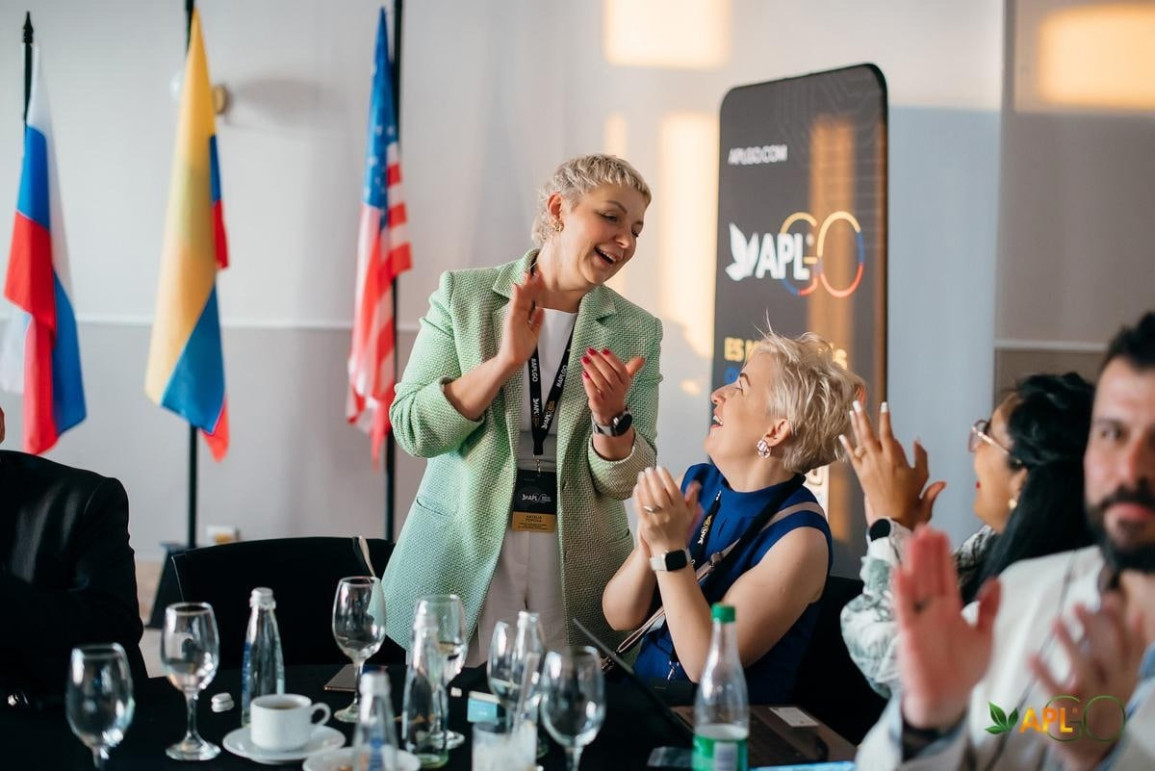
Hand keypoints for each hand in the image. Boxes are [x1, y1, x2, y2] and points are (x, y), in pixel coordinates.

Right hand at [497, 270, 544, 369]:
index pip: (530, 300)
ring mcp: (513, 317)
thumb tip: (542, 310)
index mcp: (524, 317)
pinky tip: (517, 287)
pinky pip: (514, 306)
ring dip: (524, 286)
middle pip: (525, 296)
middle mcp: (518, 314)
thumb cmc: (520, 348)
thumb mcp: (533, 333)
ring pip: (520, 298)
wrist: (512, 360)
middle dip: (531, 284)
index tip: (541, 279)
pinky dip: (515, 297)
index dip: (536, 289)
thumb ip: (537, 321)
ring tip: (528, 275)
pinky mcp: (510, 321)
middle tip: (536, 272)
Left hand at [582, 348, 643, 425]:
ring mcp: (608, 398)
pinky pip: (594, 393)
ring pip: (600, 382)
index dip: (612, 359)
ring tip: (585, 360)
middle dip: (599, 361)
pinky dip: (588, 383)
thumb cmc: (615, 391)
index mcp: (625, 382)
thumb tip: (642, 358)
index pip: (620, 369)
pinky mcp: (598, 404)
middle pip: (609, 374)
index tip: (603, 350)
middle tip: (590, 352)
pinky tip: (584, 374)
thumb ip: (632, 368)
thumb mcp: (625, 379)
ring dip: (592, 369)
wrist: (611, 412)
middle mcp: (618, 390)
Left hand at [634, 467, 698, 554]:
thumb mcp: (690, 514)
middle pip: (659, 491)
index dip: (666, 477)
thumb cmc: (679, 531)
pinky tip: (637, 487)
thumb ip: (692, 497)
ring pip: (648, 497)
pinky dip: (637, 496)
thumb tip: (695, 483)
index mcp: (680, 509)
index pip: (673, 489)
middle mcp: (669, 513)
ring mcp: (656, 519)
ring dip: (644, 484)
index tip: (661, 468)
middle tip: (648, 469)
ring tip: (642, 475)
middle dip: (653, 478)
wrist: (669, 550)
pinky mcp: (646, 524)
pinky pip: (640, 507)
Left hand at [841, 401, 945, 528]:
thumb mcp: (922, 476)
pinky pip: (852, 457)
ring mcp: (867, 467)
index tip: (884, 405)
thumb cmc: (910, 496)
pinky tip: (842, 435)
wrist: (893, 516)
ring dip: (855, 426)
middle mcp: (878, 460)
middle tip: (857, 402)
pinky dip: (847, 446)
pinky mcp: (861, 474)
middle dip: (862, 416)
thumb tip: (917, 440)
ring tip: (851, 411)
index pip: (888, 433)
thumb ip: (921, 456)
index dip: (886, 418)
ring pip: (859, 442)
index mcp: (894, 458)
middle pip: (868, 433)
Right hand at [895, 527, 999, 729]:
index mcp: (951, 609)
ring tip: (914, 540)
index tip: (940, 533)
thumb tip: (996, 581)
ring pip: (916, 586)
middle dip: (928, 552)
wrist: (949, 699)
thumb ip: (989, 610)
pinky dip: (902, 592)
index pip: (947, 576)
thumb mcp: (984, 637)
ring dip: (915, 563)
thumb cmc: (964, 670)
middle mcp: (933, 610)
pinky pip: (904, 609)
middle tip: (925, 527)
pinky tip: (901, 573)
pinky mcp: (909, 634)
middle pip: (930, 575)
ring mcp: (920, 620)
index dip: (943, 555)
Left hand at [1028, 595, 1142, 770]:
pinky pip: (1058, 694)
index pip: (1129, 646)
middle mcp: (1113, 688)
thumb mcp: (1118, 673)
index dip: (1121, 622)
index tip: (1109, 597)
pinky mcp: (1070, 716)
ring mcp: (1092, 703)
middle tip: (1077, 604)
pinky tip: (1031, 656)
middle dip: (1095, 628)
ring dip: (1071, 645)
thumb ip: (1124, 644)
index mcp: (1126, 675)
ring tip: (1056, 620)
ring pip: (1085, 673)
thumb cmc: (1103, 697)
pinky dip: (1044, 675)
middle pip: (1109, 655)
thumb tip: (1136, 611)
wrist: (1094, 745)